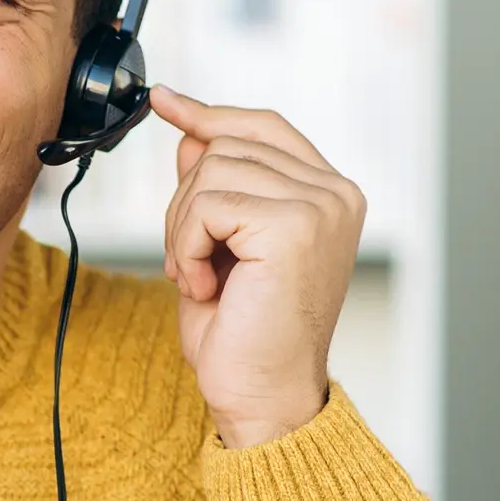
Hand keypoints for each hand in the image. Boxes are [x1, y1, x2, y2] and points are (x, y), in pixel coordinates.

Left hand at [151, 84, 365, 449]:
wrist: (261, 398)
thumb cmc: (242, 337)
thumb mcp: (217, 249)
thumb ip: (211, 190)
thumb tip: (190, 135)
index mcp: (328, 195)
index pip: (264, 128)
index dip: (210, 114)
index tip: (164, 102)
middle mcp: (335, 193)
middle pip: (226, 146)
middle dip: (185, 203)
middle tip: (192, 263)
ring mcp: (320, 205)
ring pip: (210, 171)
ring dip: (183, 229)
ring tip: (202, 279)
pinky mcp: (294, 225)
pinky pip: (207, 204)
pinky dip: (187, 246)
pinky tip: (207, 286)